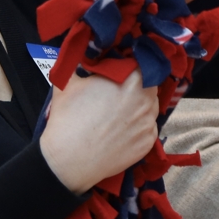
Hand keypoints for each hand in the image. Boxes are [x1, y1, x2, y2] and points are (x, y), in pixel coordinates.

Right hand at [39, 69, 159, 193]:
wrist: (69, 160)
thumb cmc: (69, 118)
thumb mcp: (67, 82)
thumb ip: (80, 65)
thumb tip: (84, 59)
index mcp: (132, 80)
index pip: (142, 65)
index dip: (131, 67)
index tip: (121, 72)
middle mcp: (147, 100)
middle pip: (149, 86)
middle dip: (137, 87)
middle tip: (119, 93)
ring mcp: (150, 123)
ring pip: (151, 108)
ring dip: (140, 107)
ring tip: (119, 114)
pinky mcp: (149, 142)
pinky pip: (148, 129)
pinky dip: (138, 128)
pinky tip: (121, 132)